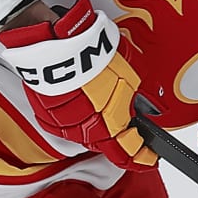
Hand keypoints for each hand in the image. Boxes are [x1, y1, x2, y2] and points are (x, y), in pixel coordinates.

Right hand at [0, 0, 154, 169]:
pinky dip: (72, 116)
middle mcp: (84, 130)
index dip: (141, 158)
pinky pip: (61, 122)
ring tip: (100, 103)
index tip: (149, 157)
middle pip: (104, 145)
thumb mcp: (135, 72)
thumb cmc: (94, 54)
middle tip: (129, 128)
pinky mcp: (44, 111)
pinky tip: (79, 102)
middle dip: (118, 138)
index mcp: (109, 127)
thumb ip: (144, 93)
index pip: (127, 153)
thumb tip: (153, 102)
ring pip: (82, 133)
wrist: (60, 40)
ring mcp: (62, 122)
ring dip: (94, 124)